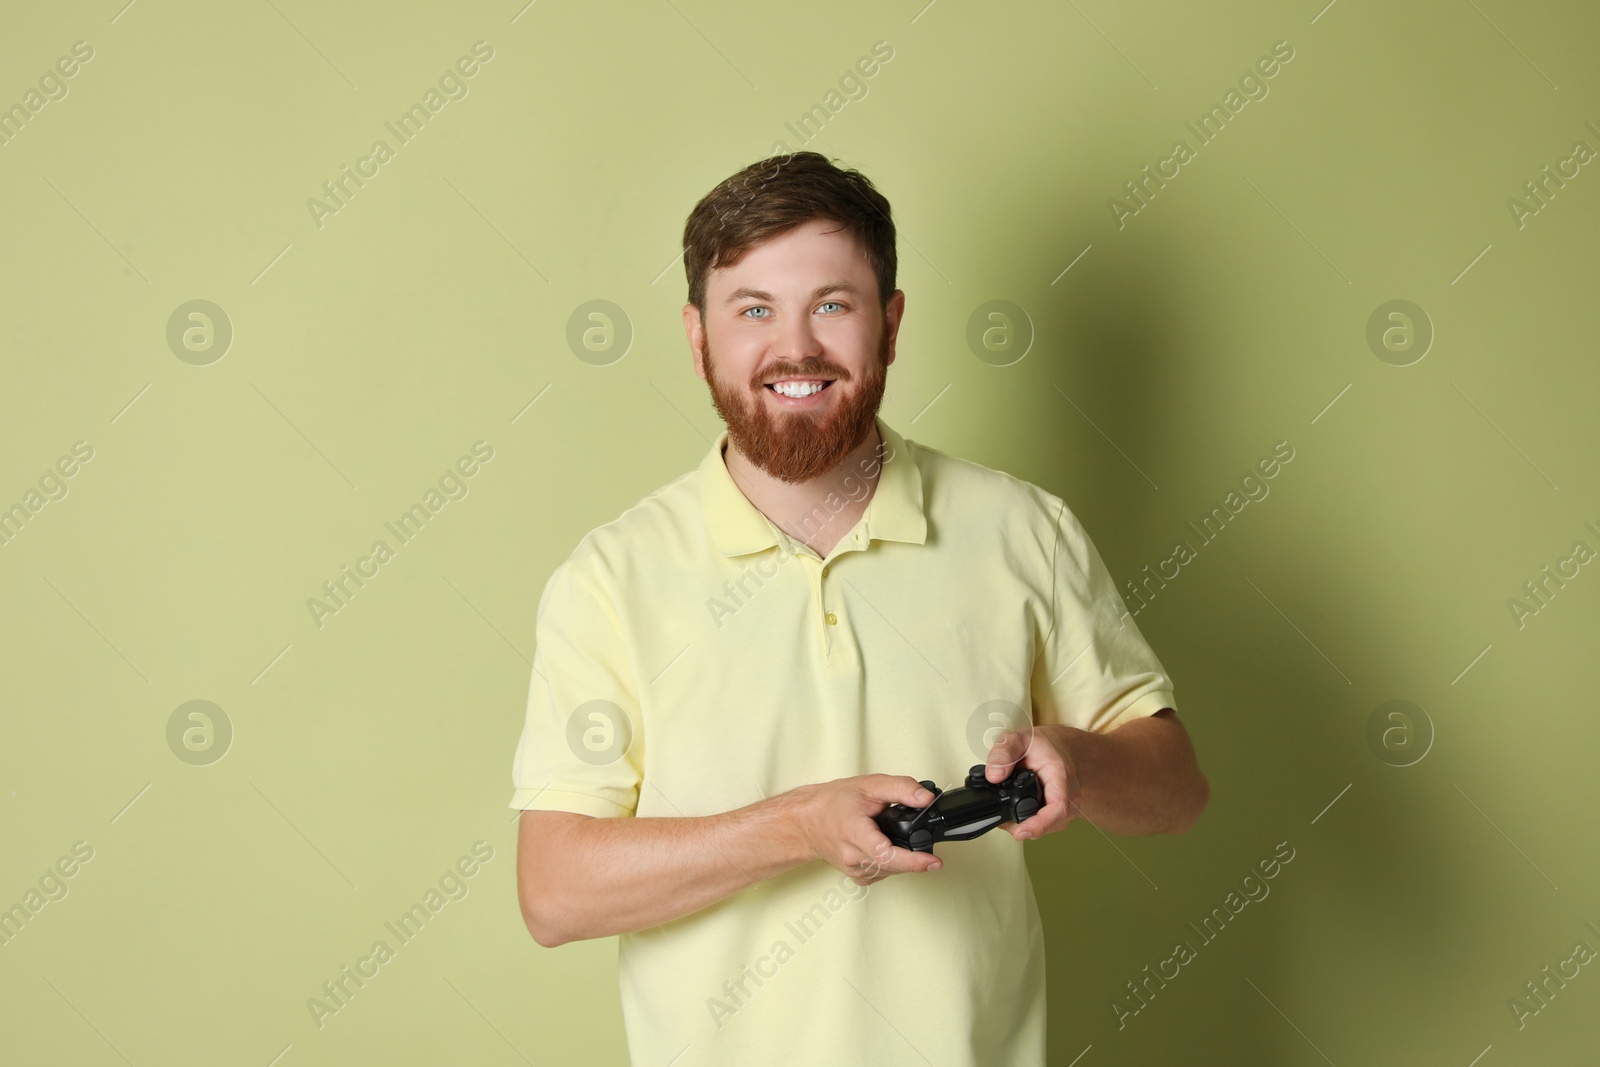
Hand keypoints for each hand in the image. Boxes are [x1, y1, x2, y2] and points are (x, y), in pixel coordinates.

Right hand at [792, 775, 945, 883]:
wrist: (806, 822)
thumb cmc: (831, 803)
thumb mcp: (869, 785)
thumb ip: (901, 789)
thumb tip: (926, 798)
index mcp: (854, 834)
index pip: (887, 855)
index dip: (914, 861)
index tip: (934, 862)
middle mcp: (854, 859)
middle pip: (895, 864)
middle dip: (913, 854)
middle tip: (921, 840)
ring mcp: (855, 871)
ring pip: (892, 870)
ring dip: (902, 857)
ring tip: (891, 836)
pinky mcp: (858, 877)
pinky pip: (884, 873)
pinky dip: (891, 861)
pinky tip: (884, 846)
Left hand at [983, 725, 1080, 839]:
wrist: (1063, 747)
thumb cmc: (1046, 745)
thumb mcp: (1019, 739)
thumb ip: (1003, 753)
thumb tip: (993, 775)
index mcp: (1061, 777)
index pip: (1058, 808)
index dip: (1039, 824)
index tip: (1021, 832)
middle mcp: (1069, 796)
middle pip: (1047, 824)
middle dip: (1022, 826)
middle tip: (1001, 817)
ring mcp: (1067, 808)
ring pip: (1045, 827)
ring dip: (1025, 824)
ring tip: (1009, 810)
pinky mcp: (1061, 814)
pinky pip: (1045, 825)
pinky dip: (1030, 821)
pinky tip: (1019, 810)